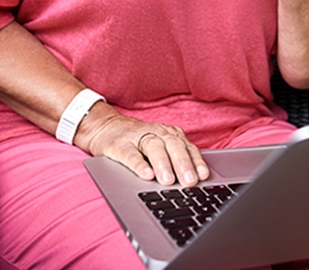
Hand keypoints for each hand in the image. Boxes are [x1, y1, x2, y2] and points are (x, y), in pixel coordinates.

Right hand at [75, 108, 208, 187]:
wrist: (105, 126)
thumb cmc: (138, 141)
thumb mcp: (160, 146)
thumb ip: (175, 159)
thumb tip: (193, 182)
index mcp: (169, 135)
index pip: (187, 147)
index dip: (196, 161)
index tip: (204, 176)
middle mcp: (156, 133)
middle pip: (173, 146)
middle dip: (183, 164)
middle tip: (189, 181)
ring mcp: (137, 137)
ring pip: (154, 148)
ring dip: (163, 164)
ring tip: (169, 181)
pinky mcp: (118, 144)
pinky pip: (130, 154)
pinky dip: (138, 164)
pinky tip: (146, 175)